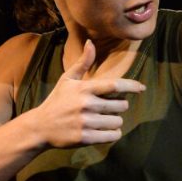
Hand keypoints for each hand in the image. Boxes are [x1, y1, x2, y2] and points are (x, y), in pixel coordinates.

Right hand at [31, 40, 145, 147]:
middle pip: (121, 105)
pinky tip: (106, 131)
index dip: (131, 86)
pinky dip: (113, 134)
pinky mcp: (85, 138)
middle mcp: (86, 104)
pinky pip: (113, 136)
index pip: (115, 85)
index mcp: (84, 89)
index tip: (142, 88)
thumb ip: (83, 63)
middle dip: (120, 107)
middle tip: (109, 108)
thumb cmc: (57, 101)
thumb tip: (91, 42)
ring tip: (104, 120)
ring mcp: (86, 122)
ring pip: (118, 121)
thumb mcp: (67, 80)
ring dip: (115, 121)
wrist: (40, 127)